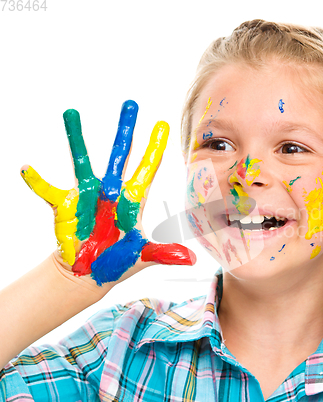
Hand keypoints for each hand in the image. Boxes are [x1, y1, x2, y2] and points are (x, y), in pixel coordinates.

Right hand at [21, 100, 195, 286]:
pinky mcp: (66, 205)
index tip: (162, 124)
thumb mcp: (142, 256)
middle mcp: (111, 190)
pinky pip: (48, 190)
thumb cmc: (117, 261)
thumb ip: (164, 253)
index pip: (147, 169)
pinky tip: (26, 168)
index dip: (154, 148)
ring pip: (82, 160)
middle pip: (120, 154)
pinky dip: (37, 181)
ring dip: (76, 137)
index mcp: (132, 200)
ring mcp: (88, 195)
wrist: (89, 273)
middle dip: (126, 130)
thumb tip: (192, 260)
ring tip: (71, 113)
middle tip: (131, 103)